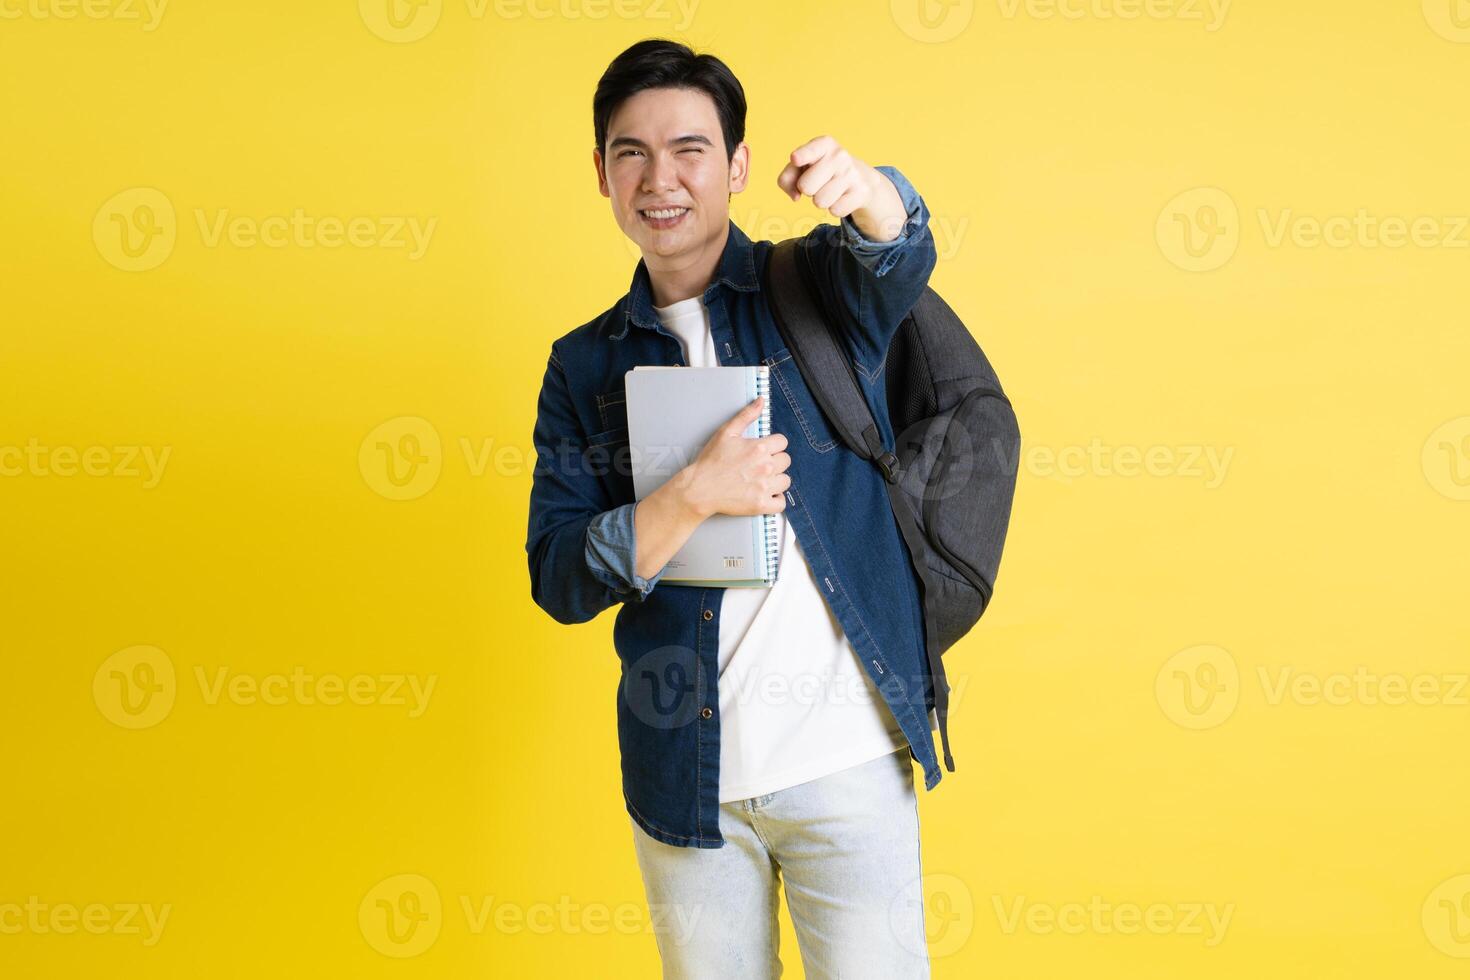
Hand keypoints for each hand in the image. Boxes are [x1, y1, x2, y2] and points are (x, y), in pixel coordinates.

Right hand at [670, 396, 789, 518]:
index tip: (764, 450)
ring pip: (786, 481)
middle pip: (786, 460)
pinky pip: (781, 503)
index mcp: (759, 448)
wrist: (699, 488)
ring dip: (777, 480)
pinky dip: (776, 500)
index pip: (782, 442)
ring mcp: (764, 487)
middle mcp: (765, 467)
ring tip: (762, 479)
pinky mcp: (761, 504)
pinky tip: (765, 494)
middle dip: (775, 461)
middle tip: (760, 465)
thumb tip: (761, 401)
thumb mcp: (726, 432)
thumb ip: (746, 415)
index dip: (773, 445)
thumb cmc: (710, 461)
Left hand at [776, 136, 905, 240]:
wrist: (860, 178)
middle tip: (818, 182)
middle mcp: (839, 155)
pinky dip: (834, 208)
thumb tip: (795, 196)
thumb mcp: (802, 167)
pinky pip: (835, 210)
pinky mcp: (861, 192)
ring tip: (830, 189)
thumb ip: (787, 178)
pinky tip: (842, 196)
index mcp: (823, 144)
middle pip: (805, 187)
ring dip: (821, 200)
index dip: (801, 156)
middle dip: (807, 190)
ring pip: (820, 202)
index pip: (811, 150)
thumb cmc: (821, 170)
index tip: (795, 159)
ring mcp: (851, 173)